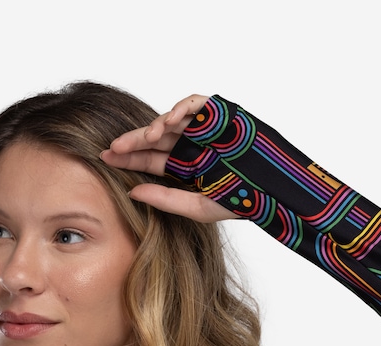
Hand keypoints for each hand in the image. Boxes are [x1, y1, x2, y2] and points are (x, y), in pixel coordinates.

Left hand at [100, 94, 233, 222]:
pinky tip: (167, 123)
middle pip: (155, 139)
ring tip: (146, 138)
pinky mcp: (220, 114)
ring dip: (155, 126)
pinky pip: (196, 104)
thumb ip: (165, 199)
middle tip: (112, 149)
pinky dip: (181, 108)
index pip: (151, 160)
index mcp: (186, 167)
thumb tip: (132, 192)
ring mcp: (206, 130)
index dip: (129, 159)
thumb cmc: (241, 202)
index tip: (106, 158)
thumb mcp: (197, 207)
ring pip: (172, 120)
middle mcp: (192, 146)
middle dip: (133, 142)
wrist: (274, 193)